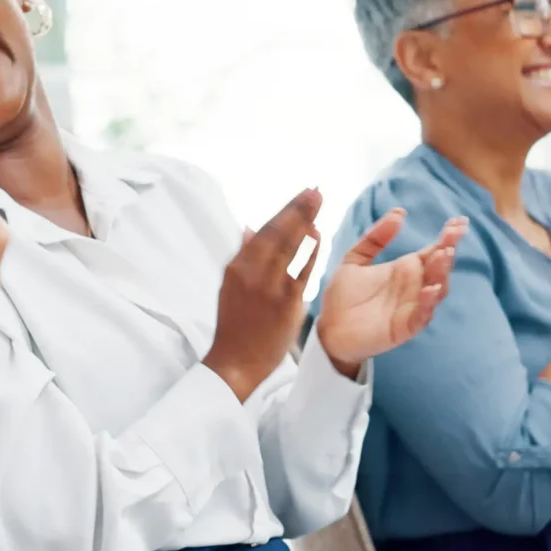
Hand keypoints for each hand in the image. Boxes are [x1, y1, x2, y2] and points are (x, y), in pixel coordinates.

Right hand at [201, 188, 322, 400]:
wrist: (236, 361)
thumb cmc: (234, 324)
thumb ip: (244, 256)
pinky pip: (304, 271)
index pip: (263, 231)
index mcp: (237, 267)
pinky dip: (312, 251)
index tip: (301, 194)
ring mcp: (270, 287)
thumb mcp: (230, 286)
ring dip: (306, 222)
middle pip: (278, 233)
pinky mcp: (287, 302)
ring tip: (318, 202)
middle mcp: (252, 273)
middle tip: (315, 190)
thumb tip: (251, 228)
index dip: (284, 211)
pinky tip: (319, 235)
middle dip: (298, 209)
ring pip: (290, 247)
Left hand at [315, 208, 466, 373]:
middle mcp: (415, 285)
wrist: (329, 330)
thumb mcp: (355, 259)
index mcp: (406, 268)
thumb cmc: (344, 296)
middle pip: (440, 267)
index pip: (433, 249)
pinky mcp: (406, 325)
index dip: (447, 236)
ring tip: (443, 254)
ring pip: (437, 288)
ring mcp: (414, 306)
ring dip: (442, 272)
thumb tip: (399, 212)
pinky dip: (429, 302)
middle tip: (451, 237)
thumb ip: (375, 238)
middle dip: (448, 251)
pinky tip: (430, 288)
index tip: (458, 221)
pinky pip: (423, 314)